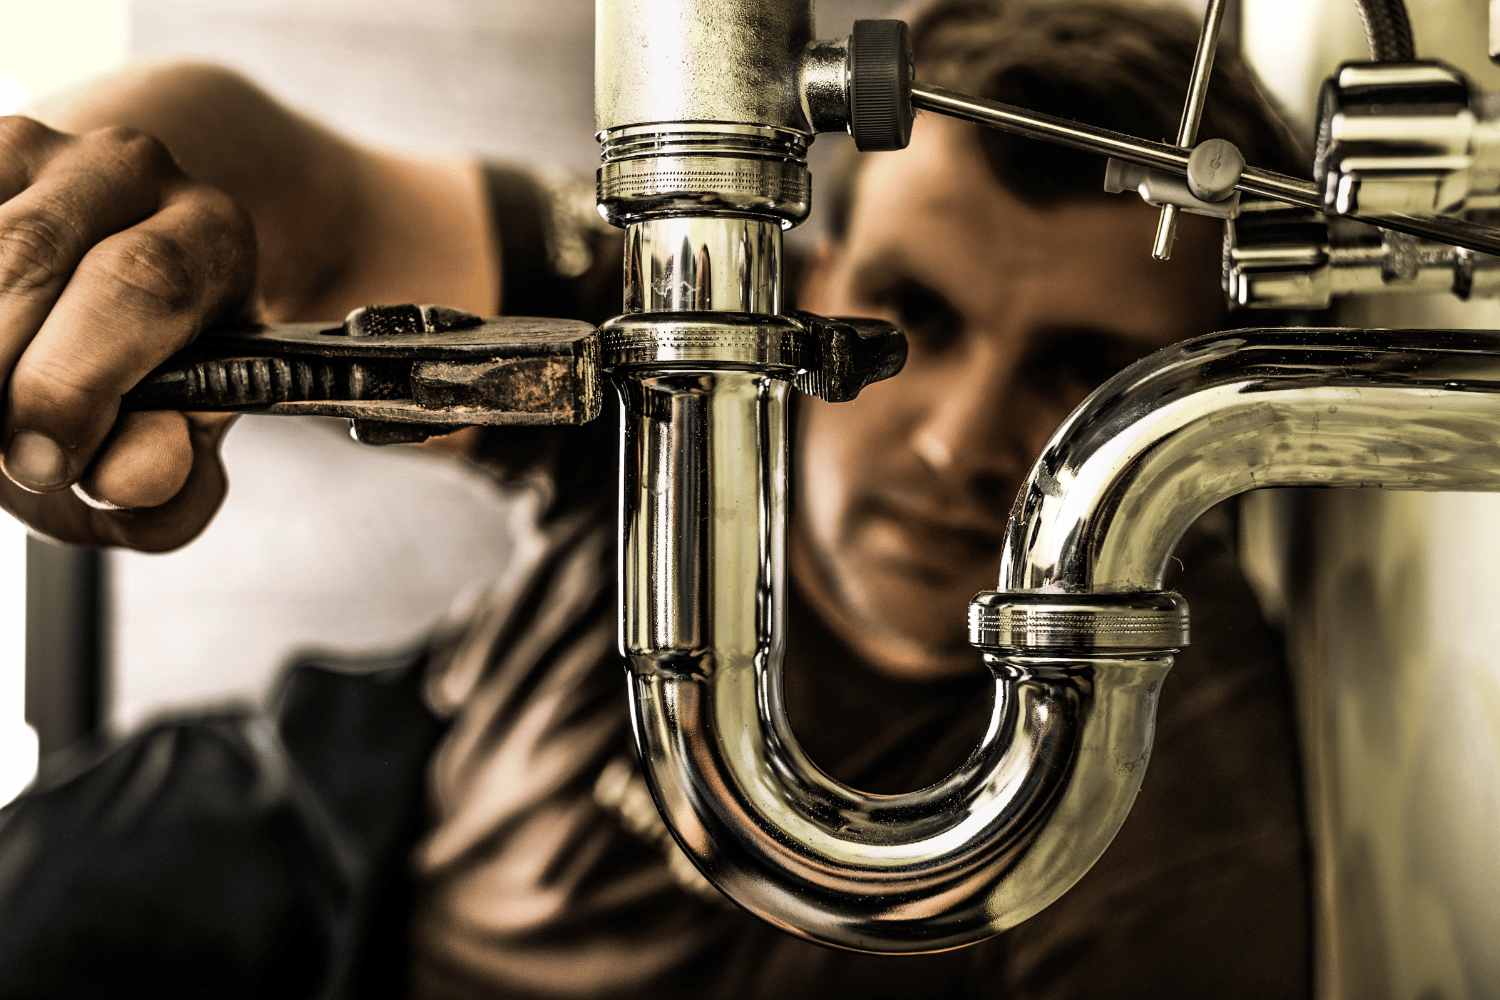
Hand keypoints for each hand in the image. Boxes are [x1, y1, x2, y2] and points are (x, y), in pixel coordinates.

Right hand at [0, 115, 254, 549]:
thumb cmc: (139, 388)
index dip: (74, 382)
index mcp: (213, 235)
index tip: (39, 462)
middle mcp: (133, 170)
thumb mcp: (173, 450)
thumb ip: (171, 482)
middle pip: (32, 254)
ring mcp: (37, 147)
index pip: (145, 284)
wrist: (94, 312)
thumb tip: (138, 475)